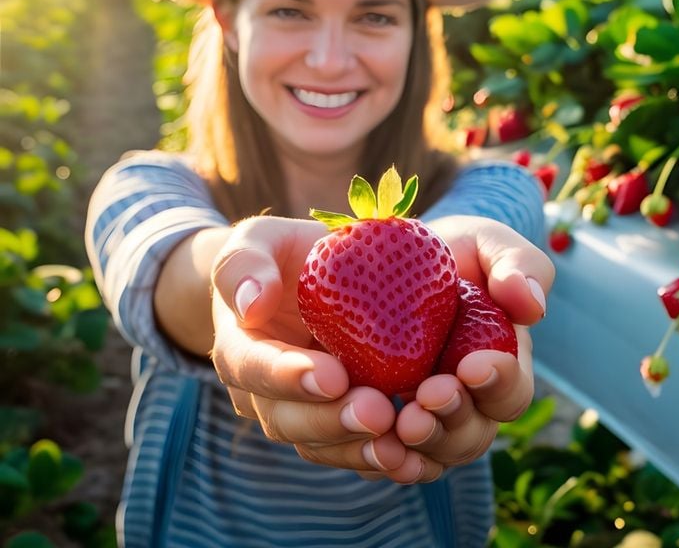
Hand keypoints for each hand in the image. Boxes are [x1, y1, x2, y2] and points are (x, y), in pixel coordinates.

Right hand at [208, 215, 424, 481]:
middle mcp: (264, 393)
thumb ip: (247, 263)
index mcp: (241, 346)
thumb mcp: (260, 241)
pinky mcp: (338, 423)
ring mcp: (301, 413)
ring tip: (399, 442)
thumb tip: (252, 303)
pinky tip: (414, 456)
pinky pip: (352, 451)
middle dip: (331, 421)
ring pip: (320, 446)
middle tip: (377, 413)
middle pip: (287, 420)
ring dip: (358, 449)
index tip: (330, 376)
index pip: (253, 367)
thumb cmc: (283, 256)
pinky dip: (380, 458)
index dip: (288, 377)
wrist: (307, 281)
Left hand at [392, 216, 552, 475]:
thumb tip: (533, 305)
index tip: (473, 366)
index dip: (499, 384)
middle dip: (454, 421)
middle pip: (472, 436)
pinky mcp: (380, 428)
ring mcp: (424, 420)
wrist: (380, 261)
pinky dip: (382, 460)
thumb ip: (517, 264)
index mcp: (499, 365)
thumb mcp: (485, 242)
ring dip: (422, 445)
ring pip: (433, 455)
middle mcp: (466, 403)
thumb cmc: (446, 252)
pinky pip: (385, 460)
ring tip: (400, 422)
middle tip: (428, 396)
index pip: (511, 392)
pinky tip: (372, 446)